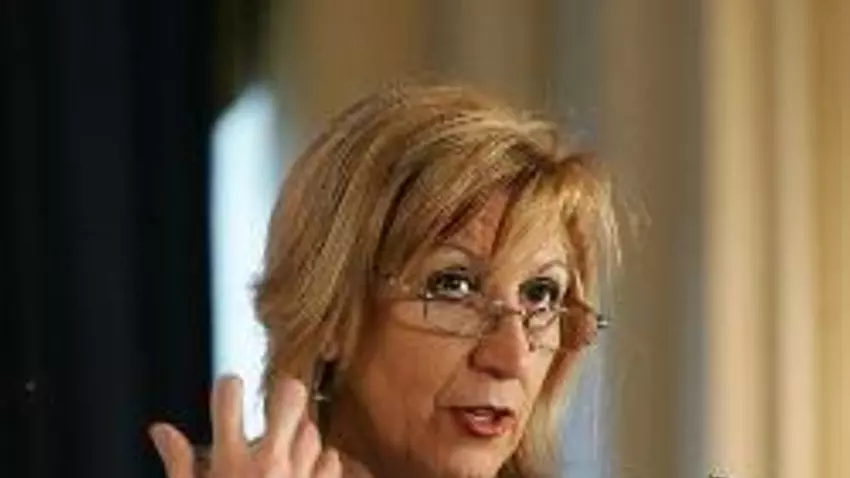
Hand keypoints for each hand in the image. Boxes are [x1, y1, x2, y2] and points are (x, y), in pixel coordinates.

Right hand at [149, 375, 341, 477]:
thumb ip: (179, 464)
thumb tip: (160, 429)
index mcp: (229, 462)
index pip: (229, 393)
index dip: (228, 387)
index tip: (228, 396)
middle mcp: (267, 462)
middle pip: (290, 395)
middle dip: (282, 394)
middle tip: (272, 412)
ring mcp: (298, 476)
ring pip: (312, 427)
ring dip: (298, 434)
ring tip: (282, 455)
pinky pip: (330, 458)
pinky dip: (318, 461)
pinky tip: (301, 474)